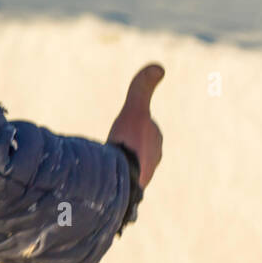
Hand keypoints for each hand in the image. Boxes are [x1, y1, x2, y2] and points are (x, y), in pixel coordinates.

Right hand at [106, 63, 164, 189]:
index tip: (119, 131)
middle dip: (125, 148)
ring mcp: (140, 180)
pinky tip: (101, 181)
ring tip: (102, 164)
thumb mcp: (135, 109)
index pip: (144, 132)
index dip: (130, 128)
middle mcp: (151, 164)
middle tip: (110, 148)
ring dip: (117, 165)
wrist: (122, 179)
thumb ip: (142, 88)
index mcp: (155, 146)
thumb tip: (160, 67)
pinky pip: (119, 183)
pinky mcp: (128, 196)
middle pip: (135, 150)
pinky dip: (111, 179)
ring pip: (126, 167)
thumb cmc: (128, 144)